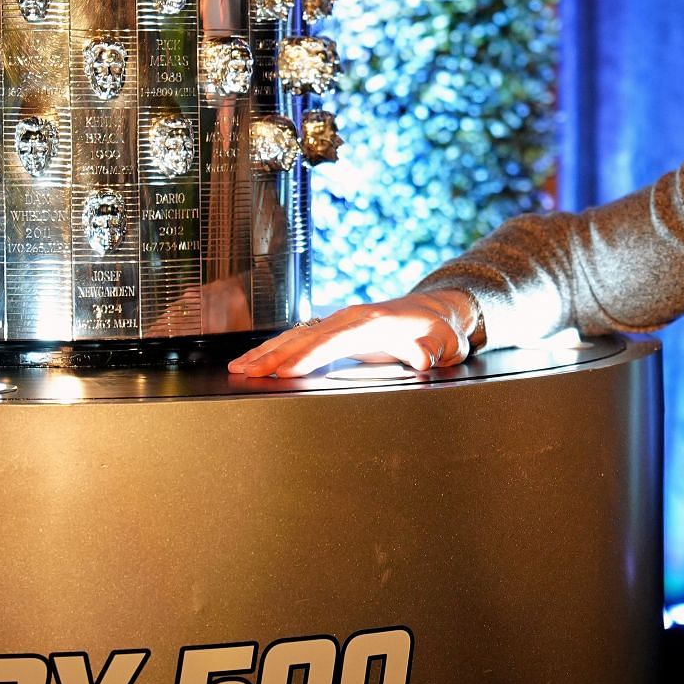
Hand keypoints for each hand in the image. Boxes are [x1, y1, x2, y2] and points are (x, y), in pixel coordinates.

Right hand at [228, 289, 480, 377]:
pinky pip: (298, 338)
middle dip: (274, 355)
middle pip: (305, 337)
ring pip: (296, 335)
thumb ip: (435, 350)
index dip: (310, 355)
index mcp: (374, 322)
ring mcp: (339, 321)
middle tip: (246, 372)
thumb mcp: (446, 342)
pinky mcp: (333, 328)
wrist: (433, 311)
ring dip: (266, 352)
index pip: (334, 340)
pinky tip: (253, 360)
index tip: (286, 370)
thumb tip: (425, 358)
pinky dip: (274, 348)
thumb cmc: (438, 331)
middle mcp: (350, 317)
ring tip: (238, 368)